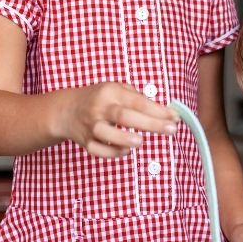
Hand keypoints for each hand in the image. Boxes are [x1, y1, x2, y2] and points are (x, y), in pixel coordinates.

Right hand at [60, 82, 178, 157]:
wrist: (67, 110)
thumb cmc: (100, 99)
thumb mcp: (117, 89)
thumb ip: (139, 99)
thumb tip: (167, 113)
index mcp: (111, 92)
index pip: (137, 101)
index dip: (158, 110)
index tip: (175, 117)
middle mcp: (100, 108)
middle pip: (125, 116)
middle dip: (151, 123)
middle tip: (171, 129)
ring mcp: (91, 126)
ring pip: (106, 133)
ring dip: (124, 138)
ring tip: (140, 141)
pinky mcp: (86, 142)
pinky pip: (99, 150)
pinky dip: (113, 153)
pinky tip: (126, 150)